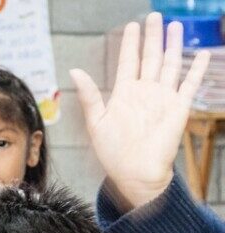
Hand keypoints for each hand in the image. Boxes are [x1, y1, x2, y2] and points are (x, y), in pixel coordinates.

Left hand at [71, 12, 209, 208]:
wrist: (135, 172)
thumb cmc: (113, 153)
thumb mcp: (96, 122)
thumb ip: (89, 96)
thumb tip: (74, 70)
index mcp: (124, 94)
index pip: (129, 61)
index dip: (130, 44)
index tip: (132, 26)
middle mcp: (145, 92)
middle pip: (150, 57)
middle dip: (152, 37)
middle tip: (154, 16)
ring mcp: (163, 97)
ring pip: (170, 64)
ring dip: (173, 45)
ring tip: (175, 26)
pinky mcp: (179, 107)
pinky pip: (190, 83)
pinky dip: (196, 68)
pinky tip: (201, 53)